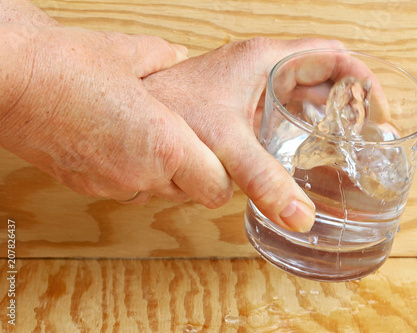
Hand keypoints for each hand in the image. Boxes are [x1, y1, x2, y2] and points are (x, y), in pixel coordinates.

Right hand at [0, 24, 231, 204]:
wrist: (7, 79)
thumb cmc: (66, 64)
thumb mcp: (129, 53)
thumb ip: (164, 57)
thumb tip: (177, 54)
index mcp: (166, 146)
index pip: (217, 188)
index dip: (221, 176)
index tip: (218, 160)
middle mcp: (141, 175)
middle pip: (188, 193)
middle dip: (193, 173)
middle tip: (185, 143)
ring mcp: (111, 185)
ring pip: (155, 192)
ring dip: (160, 174)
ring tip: (147, 138)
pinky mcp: (84, 186)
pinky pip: (123, 188)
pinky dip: (128, 172)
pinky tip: (116, 141)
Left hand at [144, 38, 386, 231]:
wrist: (136, 112)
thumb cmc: (173, 108)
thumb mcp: (228, 146)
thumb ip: (265, 181)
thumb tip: (300, 216)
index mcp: (267, 59)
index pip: (332, 54)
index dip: (362, 78)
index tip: (378, 109)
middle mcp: (264, 67)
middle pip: (324, 75)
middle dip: (349, 101)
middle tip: (367, 133)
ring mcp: (253, 85)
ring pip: (305, 93)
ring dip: (327, 114)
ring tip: (346, 142)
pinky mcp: (243, 104)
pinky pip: (285, 109)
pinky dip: (302, 125)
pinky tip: (308, 149)